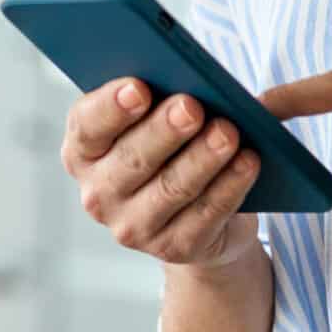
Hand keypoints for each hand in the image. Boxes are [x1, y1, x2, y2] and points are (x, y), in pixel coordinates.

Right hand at [59, 76, 262, 269]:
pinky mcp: (173, 248)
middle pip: (132, 159)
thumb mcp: (159, 119)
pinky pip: (204, 215)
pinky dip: (228, 186)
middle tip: (191, 107)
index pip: (88, 126)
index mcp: (84, 150)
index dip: (111, 107)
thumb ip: (170, 95)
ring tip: (228, 133)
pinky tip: (247, 162)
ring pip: (170, 188)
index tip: (139, 87)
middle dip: (163, 131)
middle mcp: (98, 193)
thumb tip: (210, 83)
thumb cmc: (172, 148)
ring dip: (202, 159)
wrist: (194, 215)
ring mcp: (132, 227)